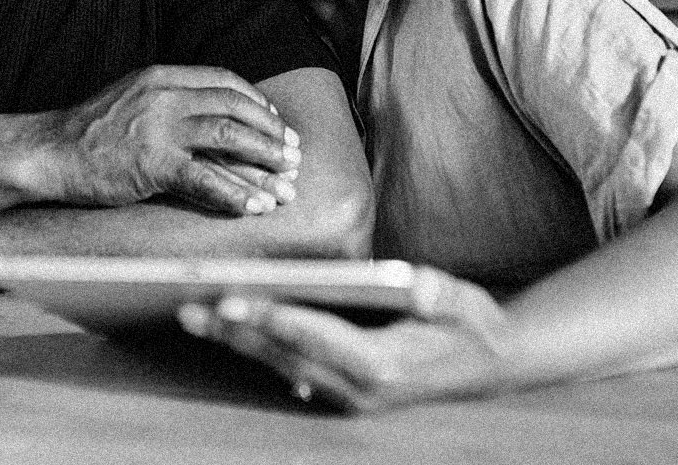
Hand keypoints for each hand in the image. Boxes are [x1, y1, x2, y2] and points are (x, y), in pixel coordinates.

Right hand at [47, 65, 301, 215]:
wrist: (48, 151)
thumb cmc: (89, 132)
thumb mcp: (132, 98)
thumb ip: (168, 100)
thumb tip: (209, 118)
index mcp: (162, 77)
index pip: (223, 82)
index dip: (255, 103)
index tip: (274, 122)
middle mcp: (165, 95)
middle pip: (234, 108)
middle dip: (270, 133)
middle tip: (293, 154)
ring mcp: (159, 128)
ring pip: (229, 138)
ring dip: (264, 161)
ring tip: (287, 182)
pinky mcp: (152, 163)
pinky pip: (206, 178)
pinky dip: (236, 194)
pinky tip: (255, 207)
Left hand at [177, 267, 519, 412]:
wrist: (490, 364)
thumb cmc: (472, 324)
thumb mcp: (462, 302)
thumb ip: (437, 294)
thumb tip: (415, 282)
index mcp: (386, 366)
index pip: (316, 338)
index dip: (271, 318)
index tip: (231, 301)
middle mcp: (360, 388)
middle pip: (284, 355)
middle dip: (234, 331)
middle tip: (187, 306)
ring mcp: (350, 395)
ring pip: (280, 364)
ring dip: (235, 341)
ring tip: (192, 314)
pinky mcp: (343, 390)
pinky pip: (290, 369)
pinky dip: (256, 348)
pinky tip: (225, 329)